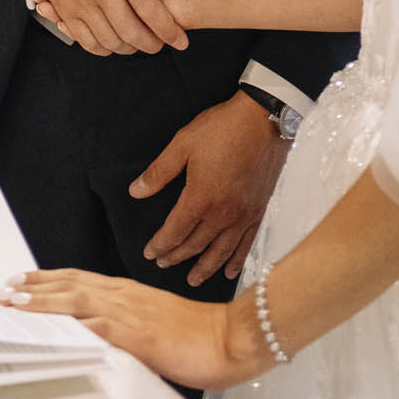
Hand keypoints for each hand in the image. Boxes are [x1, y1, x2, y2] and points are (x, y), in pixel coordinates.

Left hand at [0, 270, 262, 389]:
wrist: (229, 337)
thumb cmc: (197, 334)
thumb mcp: (153, 327)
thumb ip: (126, 325)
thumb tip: (98, 334)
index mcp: (128, 293)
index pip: (79, 280)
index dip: (48, 280)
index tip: (22, 280)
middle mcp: (125, 295)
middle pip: (70, 284)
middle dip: (35, 286)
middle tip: (4, 288)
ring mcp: (130, 312)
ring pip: (76, 299)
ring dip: (42, 299)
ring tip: (14, 300)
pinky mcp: (137, 333)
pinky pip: (97, 326)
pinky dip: (71, 323)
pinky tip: (53, 326)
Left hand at [133, 89, 287, 285]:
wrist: (263, 118)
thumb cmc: (222, 128)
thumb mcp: (183, 144)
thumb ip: (158, 172)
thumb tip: (135, 192)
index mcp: (200, 198)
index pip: (175, 231)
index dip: (160, 244)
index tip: (149, 253)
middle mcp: (222, 214)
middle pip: (195, 244)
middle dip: (176, 256)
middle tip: (163, 263)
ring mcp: (243, 215)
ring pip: (220, 251)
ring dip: (204, 268)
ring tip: (192, 279)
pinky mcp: (258, 210)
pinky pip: (246, 244)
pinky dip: (236, 260)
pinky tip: (229, 271)